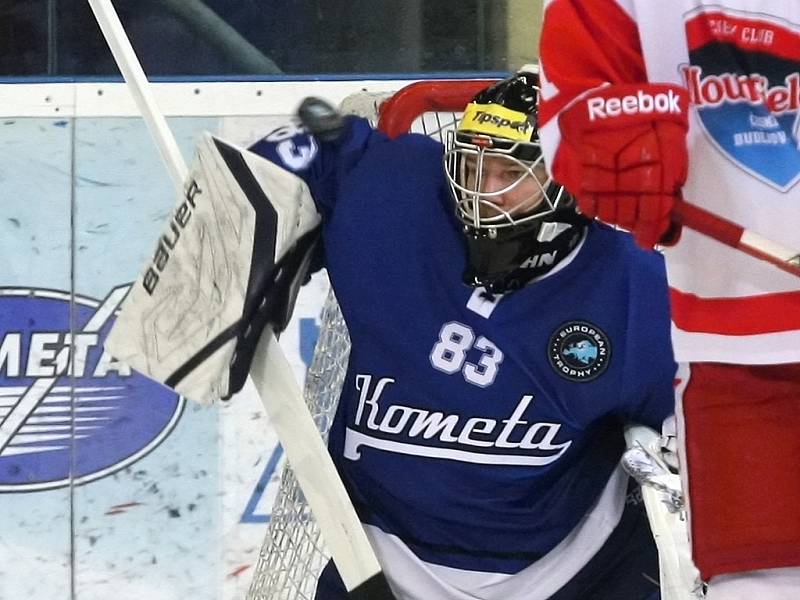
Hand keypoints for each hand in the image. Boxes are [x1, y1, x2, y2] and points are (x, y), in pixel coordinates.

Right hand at [557, 84, 689, 247]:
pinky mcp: (576, 172)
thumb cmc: (640, 105)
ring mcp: (597, 173)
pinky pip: (586, 200)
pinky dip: (595, 208)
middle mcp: (623, 171)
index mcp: (651, 161)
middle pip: (628, 212)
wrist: (595, 90)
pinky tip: (601, 207)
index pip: (653, 207)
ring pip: (607, 210)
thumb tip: (673, 196)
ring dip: (616, 218)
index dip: (653, 228)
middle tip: (639, 230)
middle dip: (634, 224)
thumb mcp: (671, 129)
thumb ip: (674, 164)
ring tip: (621, 218)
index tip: (652, 239)